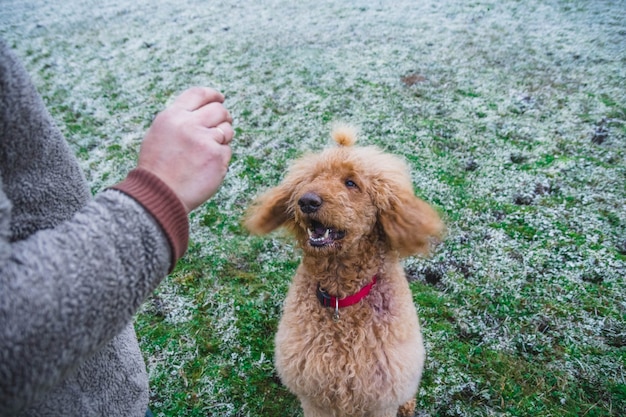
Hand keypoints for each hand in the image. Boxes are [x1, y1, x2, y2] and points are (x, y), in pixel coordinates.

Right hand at [137, 87, 233, 211]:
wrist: (160, 193)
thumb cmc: (158, 168)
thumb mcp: (160, 134)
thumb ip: (179, 120)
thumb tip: (203, 111)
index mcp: (173, 116)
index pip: (199, 94)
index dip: (213, 95)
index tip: (220, 98)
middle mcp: (189, 124)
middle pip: (218, 110)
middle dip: (224, 117)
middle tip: (222, 126)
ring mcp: (205, 140)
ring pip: (227, 130)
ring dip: (223, 138)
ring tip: (207, 152)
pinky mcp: (217, 156)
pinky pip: (227, 151)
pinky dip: (221, 159)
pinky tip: (206, 167)